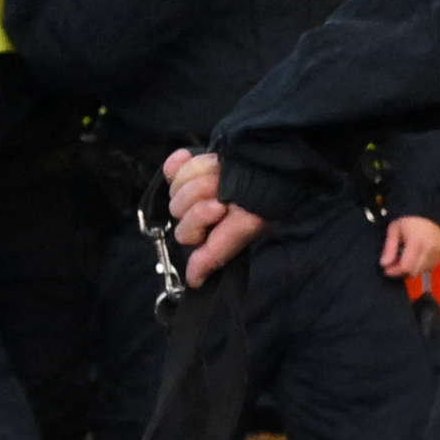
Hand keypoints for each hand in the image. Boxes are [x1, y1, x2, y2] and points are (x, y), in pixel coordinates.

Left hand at [164, 146, 265, 276]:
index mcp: (212, 233)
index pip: (185, 234)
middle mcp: (201, 213)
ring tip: (221, 172)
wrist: (267, 157)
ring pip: (176, 185)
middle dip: (200, 193)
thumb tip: (194, 281)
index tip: (219, 207)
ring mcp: (195, 189)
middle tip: (223, 187)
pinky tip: (188, 157)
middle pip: (178, 207)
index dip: (199, 218)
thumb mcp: (245, 227)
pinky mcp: (192, 167)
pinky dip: (179, 162)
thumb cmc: (263, 197)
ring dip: (200, 174)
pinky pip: (171, 168)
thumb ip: (216, 253)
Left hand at [380, 212, 439, 280]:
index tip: (387, 269)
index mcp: (417, 242)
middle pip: (414, 270)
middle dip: (402, 271)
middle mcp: (429, 249)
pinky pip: (430, 266)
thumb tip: (385, 264)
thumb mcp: (394, 230)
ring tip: (405, 260)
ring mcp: (437, 251)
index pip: (406, 266)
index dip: (395, 270)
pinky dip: (421, 266)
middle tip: (394, 264)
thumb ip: (389, 248)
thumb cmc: (409, 219)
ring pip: (422, 270)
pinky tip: (415, 258)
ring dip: (412, 269)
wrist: (428, 211)